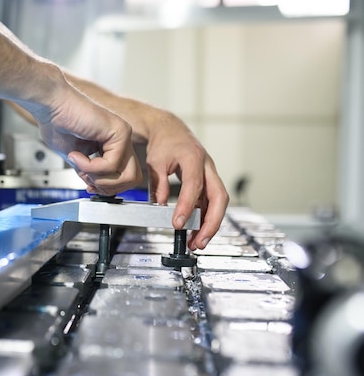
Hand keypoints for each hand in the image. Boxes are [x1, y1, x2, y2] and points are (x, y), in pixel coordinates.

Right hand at [33, 87, 142, 195]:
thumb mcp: (77, 159)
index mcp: (114, 145)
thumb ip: (91, 173)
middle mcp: (122, 140)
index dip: (108, 188)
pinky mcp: (120, 132)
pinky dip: (90, 166)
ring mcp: (123, 135)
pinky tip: (76, 155)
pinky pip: (111, 165)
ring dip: (100, 179)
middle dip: (108, 187)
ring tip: (81, 166)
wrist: (50, 106)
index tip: (89, 186)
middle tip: (88, 180)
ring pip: (127, 176)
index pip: (125, 177)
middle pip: (132, 179)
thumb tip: (98, 188)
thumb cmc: (58, 125)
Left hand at [144, 112, 228, 249]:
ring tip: (196, 243)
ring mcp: (210, 175)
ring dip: (209, 225)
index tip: (178, 224)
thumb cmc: (164, 144)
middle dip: (211, 222)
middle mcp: (208, 167)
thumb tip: (160, 206)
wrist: (171, 131)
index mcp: (194, 157)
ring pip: (218, 203)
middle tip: (199, 242)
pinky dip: (204, 219)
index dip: (187, 206)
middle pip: (219, 197)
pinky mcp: (208, 183)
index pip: (194, 185)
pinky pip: (210, 204)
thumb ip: (158, 184)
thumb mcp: (155, 161)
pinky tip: (195, 233)